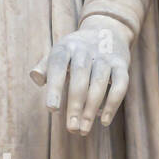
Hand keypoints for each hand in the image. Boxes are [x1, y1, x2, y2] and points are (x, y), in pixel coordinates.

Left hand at [30, 14, 132, 132]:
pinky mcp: (121, 64)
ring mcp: (105, 56)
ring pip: (99, 82)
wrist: (106, 29)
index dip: (55, 88)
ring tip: (83, 129)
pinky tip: (104, 122)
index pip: (58, 66)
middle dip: (75, 104)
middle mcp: (85, 49)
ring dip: (92, 108)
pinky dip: (113, 104)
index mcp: (66, 47)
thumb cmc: (75, 51)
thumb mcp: (58, 53)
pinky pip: (120, 84)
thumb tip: (36, 78)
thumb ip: (45, 67)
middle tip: (71, 128)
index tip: (52, 109)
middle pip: (80, 77)